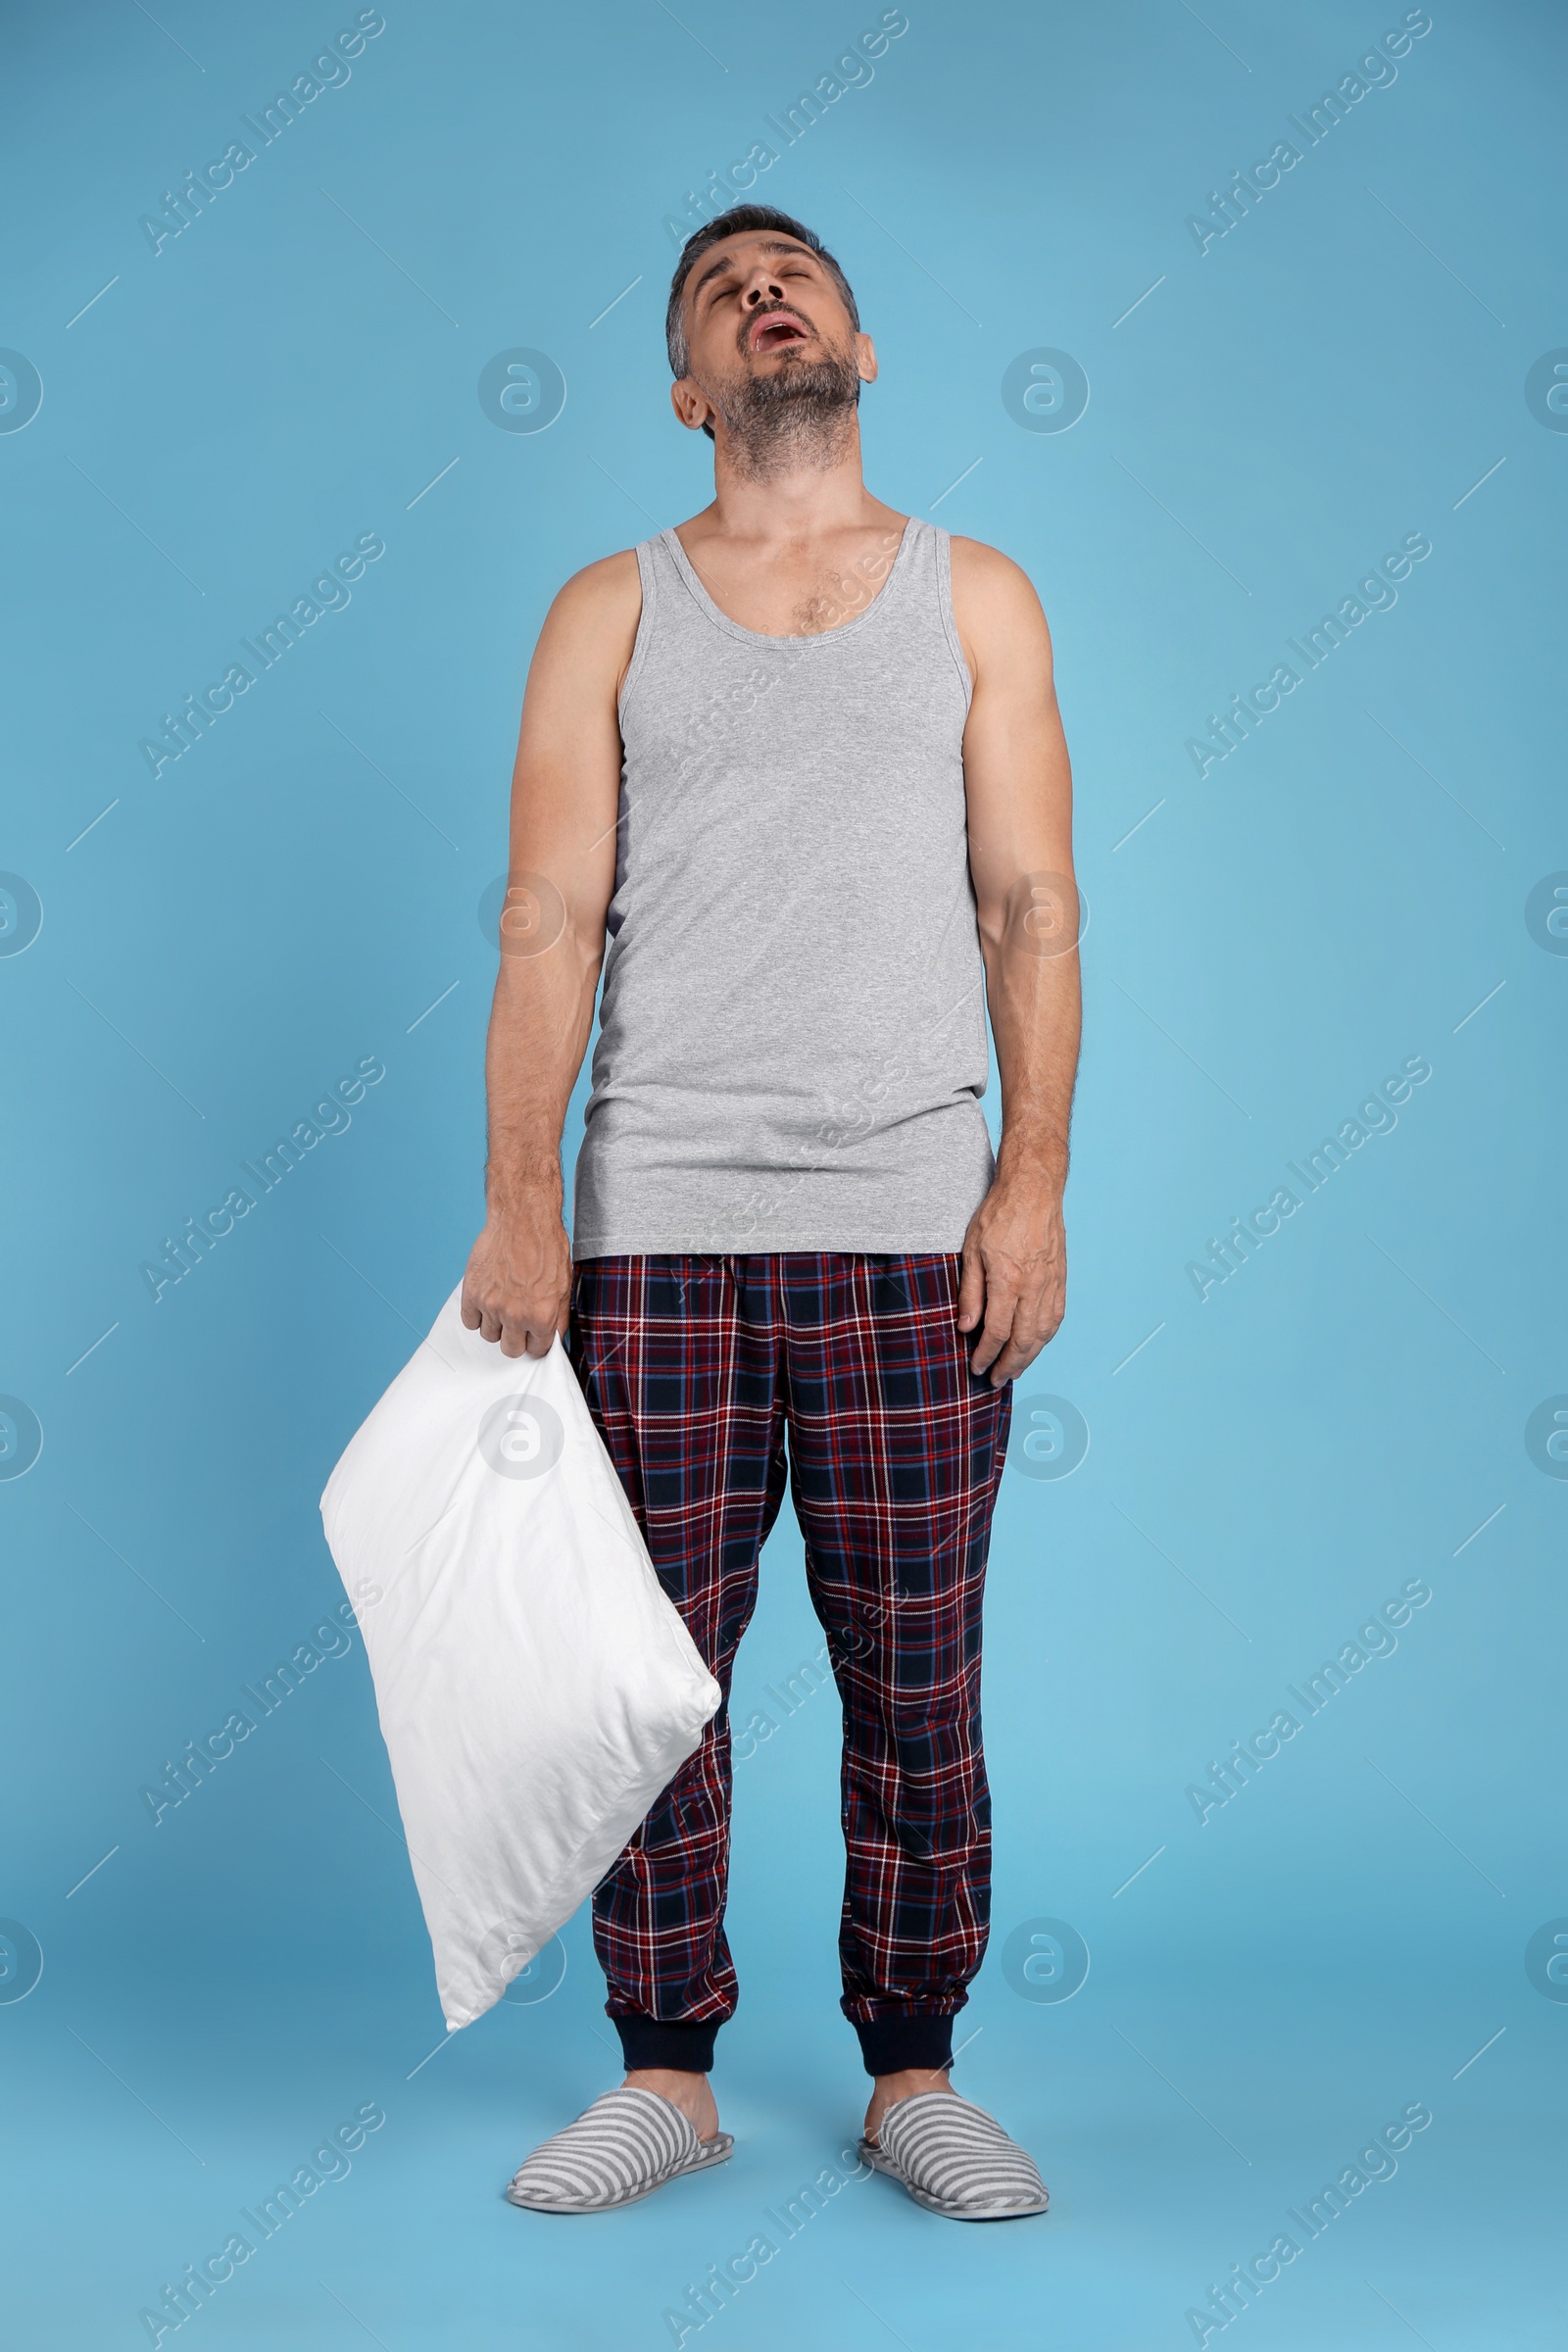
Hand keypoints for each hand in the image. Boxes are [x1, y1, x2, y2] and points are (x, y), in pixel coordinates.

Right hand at [460, 1198, 569, 1357]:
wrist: (523, 1220)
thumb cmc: (547, 1246)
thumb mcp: (564, 1285)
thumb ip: (558, 1316)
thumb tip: (553, 1337)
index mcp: (542, 1316)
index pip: (536, 1350)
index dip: (536, 1341)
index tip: (533, 1334)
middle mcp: (516, 1315)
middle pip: (510, 1349)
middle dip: (516, 1338)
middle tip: (518, 1322)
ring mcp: (491, 1305)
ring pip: (489, 1336)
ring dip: (496, 1325)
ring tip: (503, 1306)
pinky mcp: (472, 1293)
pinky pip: (469, 1321)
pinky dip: (476, 1315)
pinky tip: (487, 1301)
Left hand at [957, 1173, 1065, 1386]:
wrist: (1034, 1190)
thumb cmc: (999, 1215)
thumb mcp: (971, 1251)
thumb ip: (970, 1292)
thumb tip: (966, 1326)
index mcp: (1008, 1281)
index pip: (998, 1332)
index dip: (986, 1355)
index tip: (976, 1368)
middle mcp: (1034, 1288)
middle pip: (1024, 1341)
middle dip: (1009, 1366)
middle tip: (996, 1381)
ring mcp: (1051, 1284)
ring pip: (1043, 1333)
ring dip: (1029, 1357)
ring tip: (1015, 1370)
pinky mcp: (1060, 1278)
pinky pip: (1055, 1317)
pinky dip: (1045, 1338)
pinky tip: (1035, 1344)